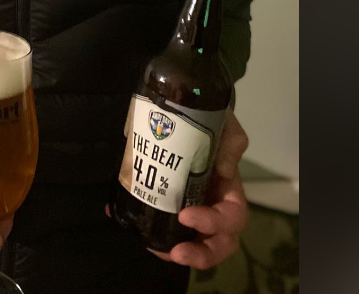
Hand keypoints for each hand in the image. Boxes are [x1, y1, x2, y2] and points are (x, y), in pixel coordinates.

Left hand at [152, 111, 250, 268]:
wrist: (178, 104)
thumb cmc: (206, 119)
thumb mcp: (225, 124)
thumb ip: (231, 142)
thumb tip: (224, 170)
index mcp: (228, 190)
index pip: (232, 217)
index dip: (214, 223)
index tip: (185, 215)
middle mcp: (211, 203)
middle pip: (218, 241)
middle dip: (201, 253)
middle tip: (177, 252)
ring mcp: (188, 206)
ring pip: (190, 240)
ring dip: (173, 249)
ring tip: (154, 247)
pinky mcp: (163, 203)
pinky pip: (157, 223)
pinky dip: (143, 228)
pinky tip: (125, 222)